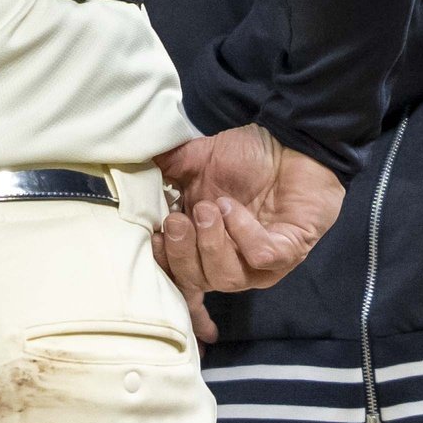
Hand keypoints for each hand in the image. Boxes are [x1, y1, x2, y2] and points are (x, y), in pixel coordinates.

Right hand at [153, 126, 346, 344]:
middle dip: (182, 254)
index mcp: (203, 246)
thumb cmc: (246, 157)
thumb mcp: (197, 159)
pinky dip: (243, 234)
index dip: (164, 270)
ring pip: (227, 278)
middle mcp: (230, 262)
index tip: (154, 240)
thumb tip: (129, 170)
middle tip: (177, 221)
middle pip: (197, 282)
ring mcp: (259, 263)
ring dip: (211, 244)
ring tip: (208, 208)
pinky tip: (234, 208)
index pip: (179, 278)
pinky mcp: (289, 252)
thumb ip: (165, 169)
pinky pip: (260, 257)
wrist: (293, 141)